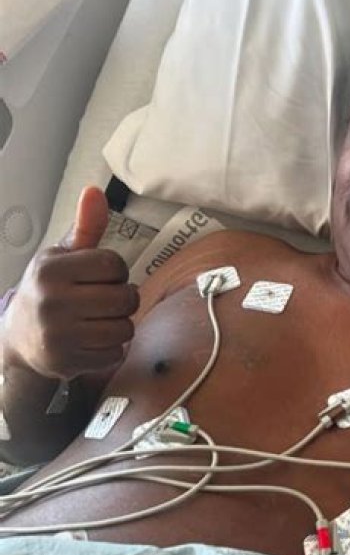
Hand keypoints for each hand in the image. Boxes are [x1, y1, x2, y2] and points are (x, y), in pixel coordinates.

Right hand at [3, 187, 139, 379]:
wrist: (19, 339)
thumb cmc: (49, 292)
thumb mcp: (61, 257)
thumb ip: (85, 228)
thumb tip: (95, 192)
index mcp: (51, 270)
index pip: (113, 265)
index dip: (116, 271)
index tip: (101, 277)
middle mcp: (52, 301)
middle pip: (125, 298)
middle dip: (123, 299)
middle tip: (105, 301)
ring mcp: (59, 335)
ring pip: (124, 328)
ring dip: (119, 325)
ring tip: (99, 320)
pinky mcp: (67, 361)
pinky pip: (115, 354)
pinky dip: (110, 349)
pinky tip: (92, 341)